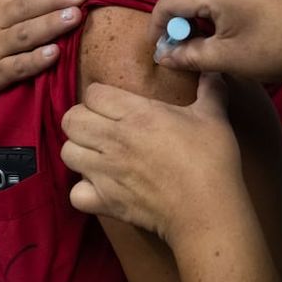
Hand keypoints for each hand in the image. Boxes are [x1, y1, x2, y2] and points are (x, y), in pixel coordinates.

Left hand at [60, 74, 245, 245]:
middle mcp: (113, 141)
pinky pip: (75, 193)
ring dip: (80, 151)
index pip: (92, 93)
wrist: (207, 210)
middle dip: (83, 119)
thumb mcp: (214, 118)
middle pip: (71, 120)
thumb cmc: (211, 161)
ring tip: (99, 154)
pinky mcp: (106, 202)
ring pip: (67, 153)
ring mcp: (105, 173)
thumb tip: (213, 71)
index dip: (102, 96)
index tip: (116, 104)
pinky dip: (84, 190)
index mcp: (136, 115)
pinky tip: (101, 186)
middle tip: (102, 126)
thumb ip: (210, 90)